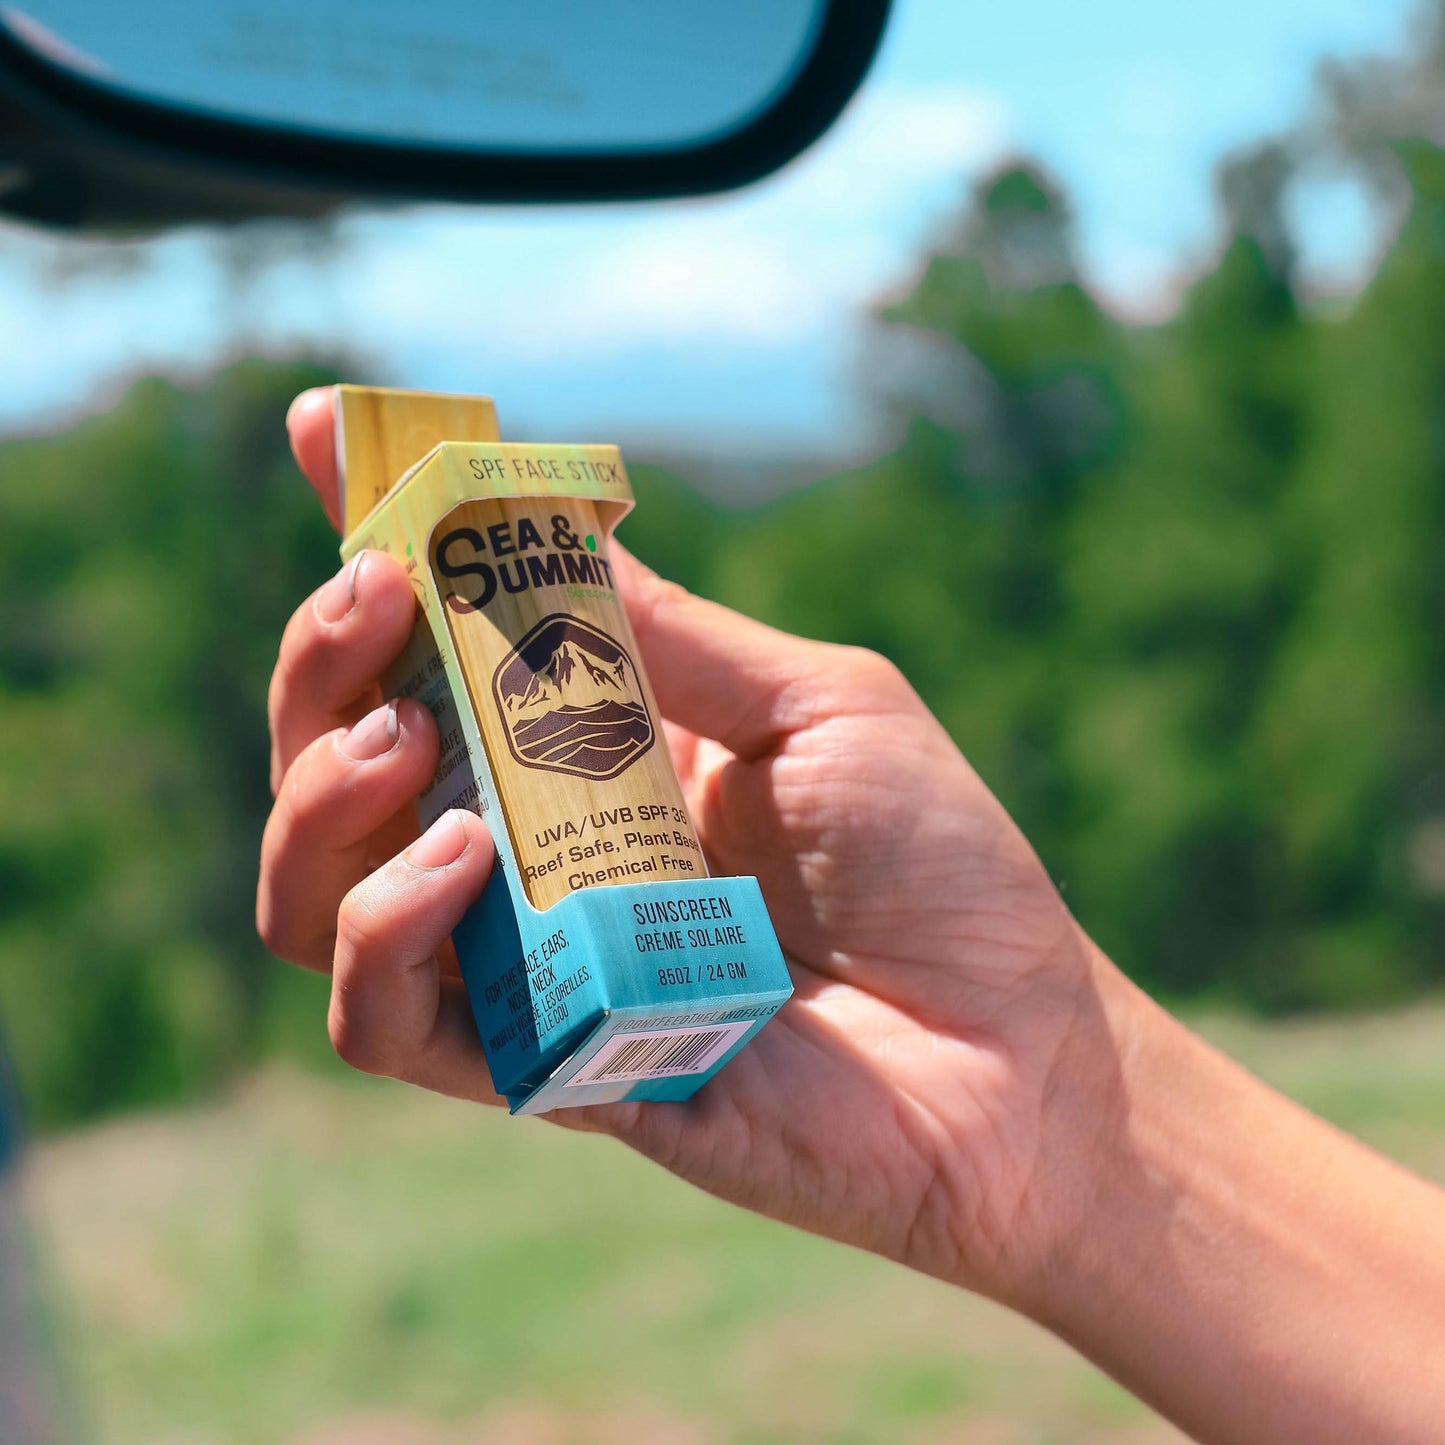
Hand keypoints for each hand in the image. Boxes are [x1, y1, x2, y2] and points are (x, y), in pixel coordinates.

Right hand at [259, 388, 1122, 1312]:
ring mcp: (524, 957)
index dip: (372, 532)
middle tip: (371, 592)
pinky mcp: (535, 1067)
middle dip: (322, 659)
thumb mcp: (818, 703)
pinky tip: (462, 866)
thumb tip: (546, 523)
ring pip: (318, 884)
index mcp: (598, 747)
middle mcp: (536, 847)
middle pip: (346, 754)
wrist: (1015, 1052)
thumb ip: (673, 636)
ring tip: (402, 736)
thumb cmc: (936, 864)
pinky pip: (383, 1019)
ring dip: (323, 793)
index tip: (326, 427)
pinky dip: (384, 933)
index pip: (445, 637)